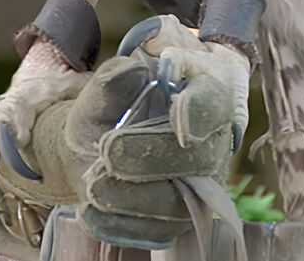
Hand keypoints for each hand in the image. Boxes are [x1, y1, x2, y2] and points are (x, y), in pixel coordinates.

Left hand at [0, 49, 235, 249]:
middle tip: (109, 151)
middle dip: (152, 155)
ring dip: (133, 197)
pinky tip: (90, 211)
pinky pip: (156, 231)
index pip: (213, 102)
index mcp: (202, 96)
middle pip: (197, 158)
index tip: (178, 116)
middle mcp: (211, 144)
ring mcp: (200, 187)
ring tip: (93, 185)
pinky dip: (120, 224)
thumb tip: (133, 72)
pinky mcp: (179, 219)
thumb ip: (115, 77)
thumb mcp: (107, 87)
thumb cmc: (114, 107)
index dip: (199, 111)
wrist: (102, 141)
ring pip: (178, 203)